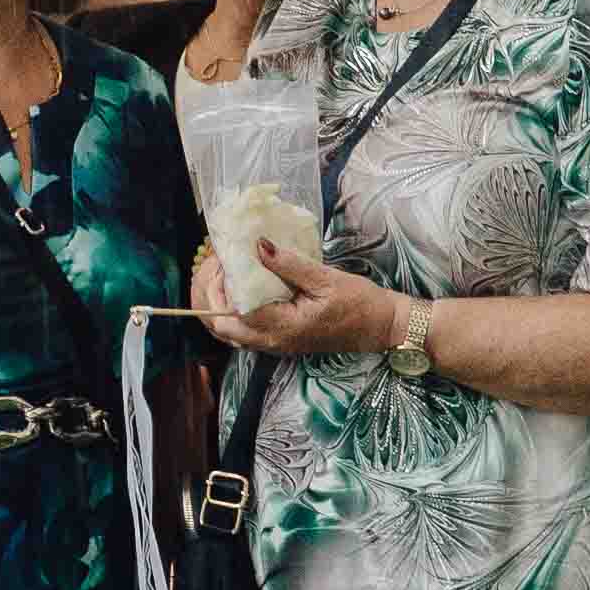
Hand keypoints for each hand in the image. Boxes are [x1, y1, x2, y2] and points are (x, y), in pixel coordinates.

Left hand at [211, 237, 401, 363]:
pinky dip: (232, 310)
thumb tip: (258, 245)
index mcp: (281, 328)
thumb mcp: (325, 278)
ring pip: (229, 332)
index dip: (217, 286)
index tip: (222, 258)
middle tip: (216, 264)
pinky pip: (243, 330)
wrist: (380, 327)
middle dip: (209, 296)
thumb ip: (289, 264)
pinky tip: (240, 286)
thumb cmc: (358, 303)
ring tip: (223, 273)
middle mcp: (272, 342)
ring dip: (218, 304)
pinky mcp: (279, 339)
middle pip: (220, 328)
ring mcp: (274, 344)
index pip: (231, 313)